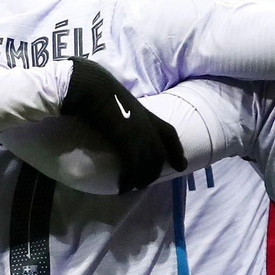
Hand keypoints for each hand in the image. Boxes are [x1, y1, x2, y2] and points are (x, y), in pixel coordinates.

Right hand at [59, 56, 185, 192]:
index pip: (170, 134)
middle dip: (154, 172)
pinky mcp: (126, 140)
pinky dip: (129, 179)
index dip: (177, 151)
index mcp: (147, 114)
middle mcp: (147, 124)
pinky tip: (123, 187)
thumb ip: (126, 113)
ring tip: (133, 187)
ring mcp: (139, 133)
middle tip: (145, 184)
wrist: (92, 87)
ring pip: (148, 163)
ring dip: (142, 179)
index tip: (182, 165)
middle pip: (159, 154)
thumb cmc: (100, 91)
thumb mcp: (121, 101)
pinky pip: (132, 166)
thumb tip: (119, 121)